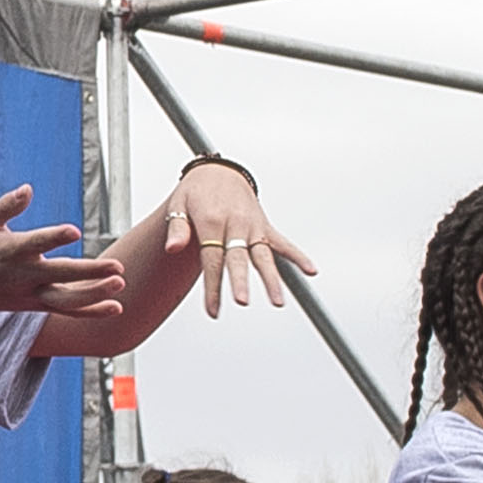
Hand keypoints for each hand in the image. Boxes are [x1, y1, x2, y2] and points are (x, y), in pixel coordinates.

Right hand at [0, 186, 129, 333]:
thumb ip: (6, 206)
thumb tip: (28, 189)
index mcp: (10, 251)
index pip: (36, 243)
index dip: (54, 237)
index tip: (74, 230)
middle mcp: (24, 275)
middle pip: (61, 275)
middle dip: (89, 273)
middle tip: (118, 267)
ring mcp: (32, 294)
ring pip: (67, 300)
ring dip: (95, 295)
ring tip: (121, 283)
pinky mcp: (37, 304)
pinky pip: (68, 311)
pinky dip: (91, 312)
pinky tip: (117, 307)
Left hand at [162, 160, 317, 318]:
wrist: (218, 171)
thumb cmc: (195, 192)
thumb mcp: (179, 204)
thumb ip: (177, 228)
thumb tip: (171, 249)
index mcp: (212, 220)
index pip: (212, 259)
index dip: (213, 286)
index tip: (213, 311)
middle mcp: (235, 224)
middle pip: (238, 258)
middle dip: (240, 281)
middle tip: (242, 302)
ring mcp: (252, 226)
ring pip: (263, 255)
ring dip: (271, 279)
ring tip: (277, 301)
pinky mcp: (264, 226)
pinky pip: (283, 243)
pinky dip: (298, 256)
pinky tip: (311, 271)